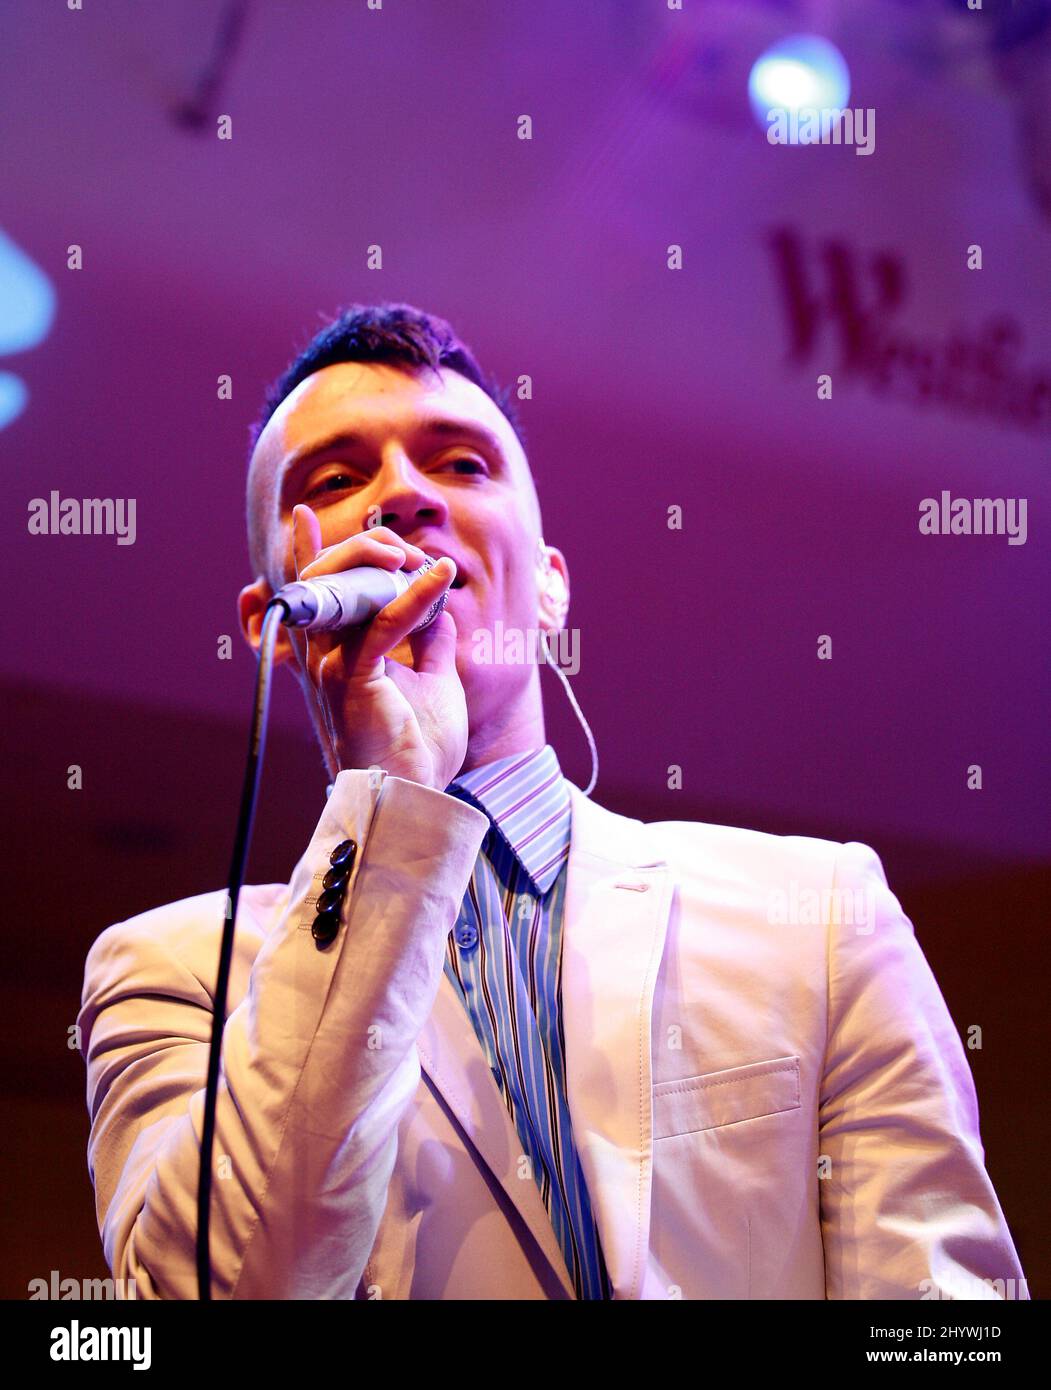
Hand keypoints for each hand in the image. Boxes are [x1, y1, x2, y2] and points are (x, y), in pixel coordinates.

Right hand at [290, 504, 467, 790]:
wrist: (415, 794)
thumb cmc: (418, 746)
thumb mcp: (434, 677)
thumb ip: (428, 638)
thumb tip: (437, 603)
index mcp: (340, 654)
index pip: (320, 593)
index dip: (308, 552)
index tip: (304, 516)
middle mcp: (327, 656)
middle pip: (326, 580)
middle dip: (362, 549)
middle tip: (402, 549)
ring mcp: (336, 666)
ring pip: (344, 590)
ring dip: (382, 563)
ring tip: (418, 558)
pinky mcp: (354, 679)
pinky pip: (382, 624)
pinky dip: (413, 597)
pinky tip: (437, 579)